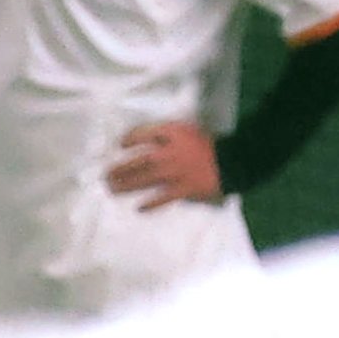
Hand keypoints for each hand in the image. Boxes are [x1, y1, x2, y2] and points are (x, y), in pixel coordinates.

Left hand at [105, 121, 222, 210]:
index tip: (120, 144)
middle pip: (138, 161)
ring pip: (145, 180)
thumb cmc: (210, 143)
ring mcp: (174, 174)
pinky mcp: (183, 189)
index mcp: (171, 135)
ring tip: (113, 189)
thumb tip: (145, 140)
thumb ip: (167, 133)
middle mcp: (168, 154)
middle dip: (120, 168)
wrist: (233, 160)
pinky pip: (163, 198)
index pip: (143, 134)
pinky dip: (150, 204)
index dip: (129, 139)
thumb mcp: (187, 129)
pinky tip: (138, 208)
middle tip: (105, 175)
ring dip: (127, 185)